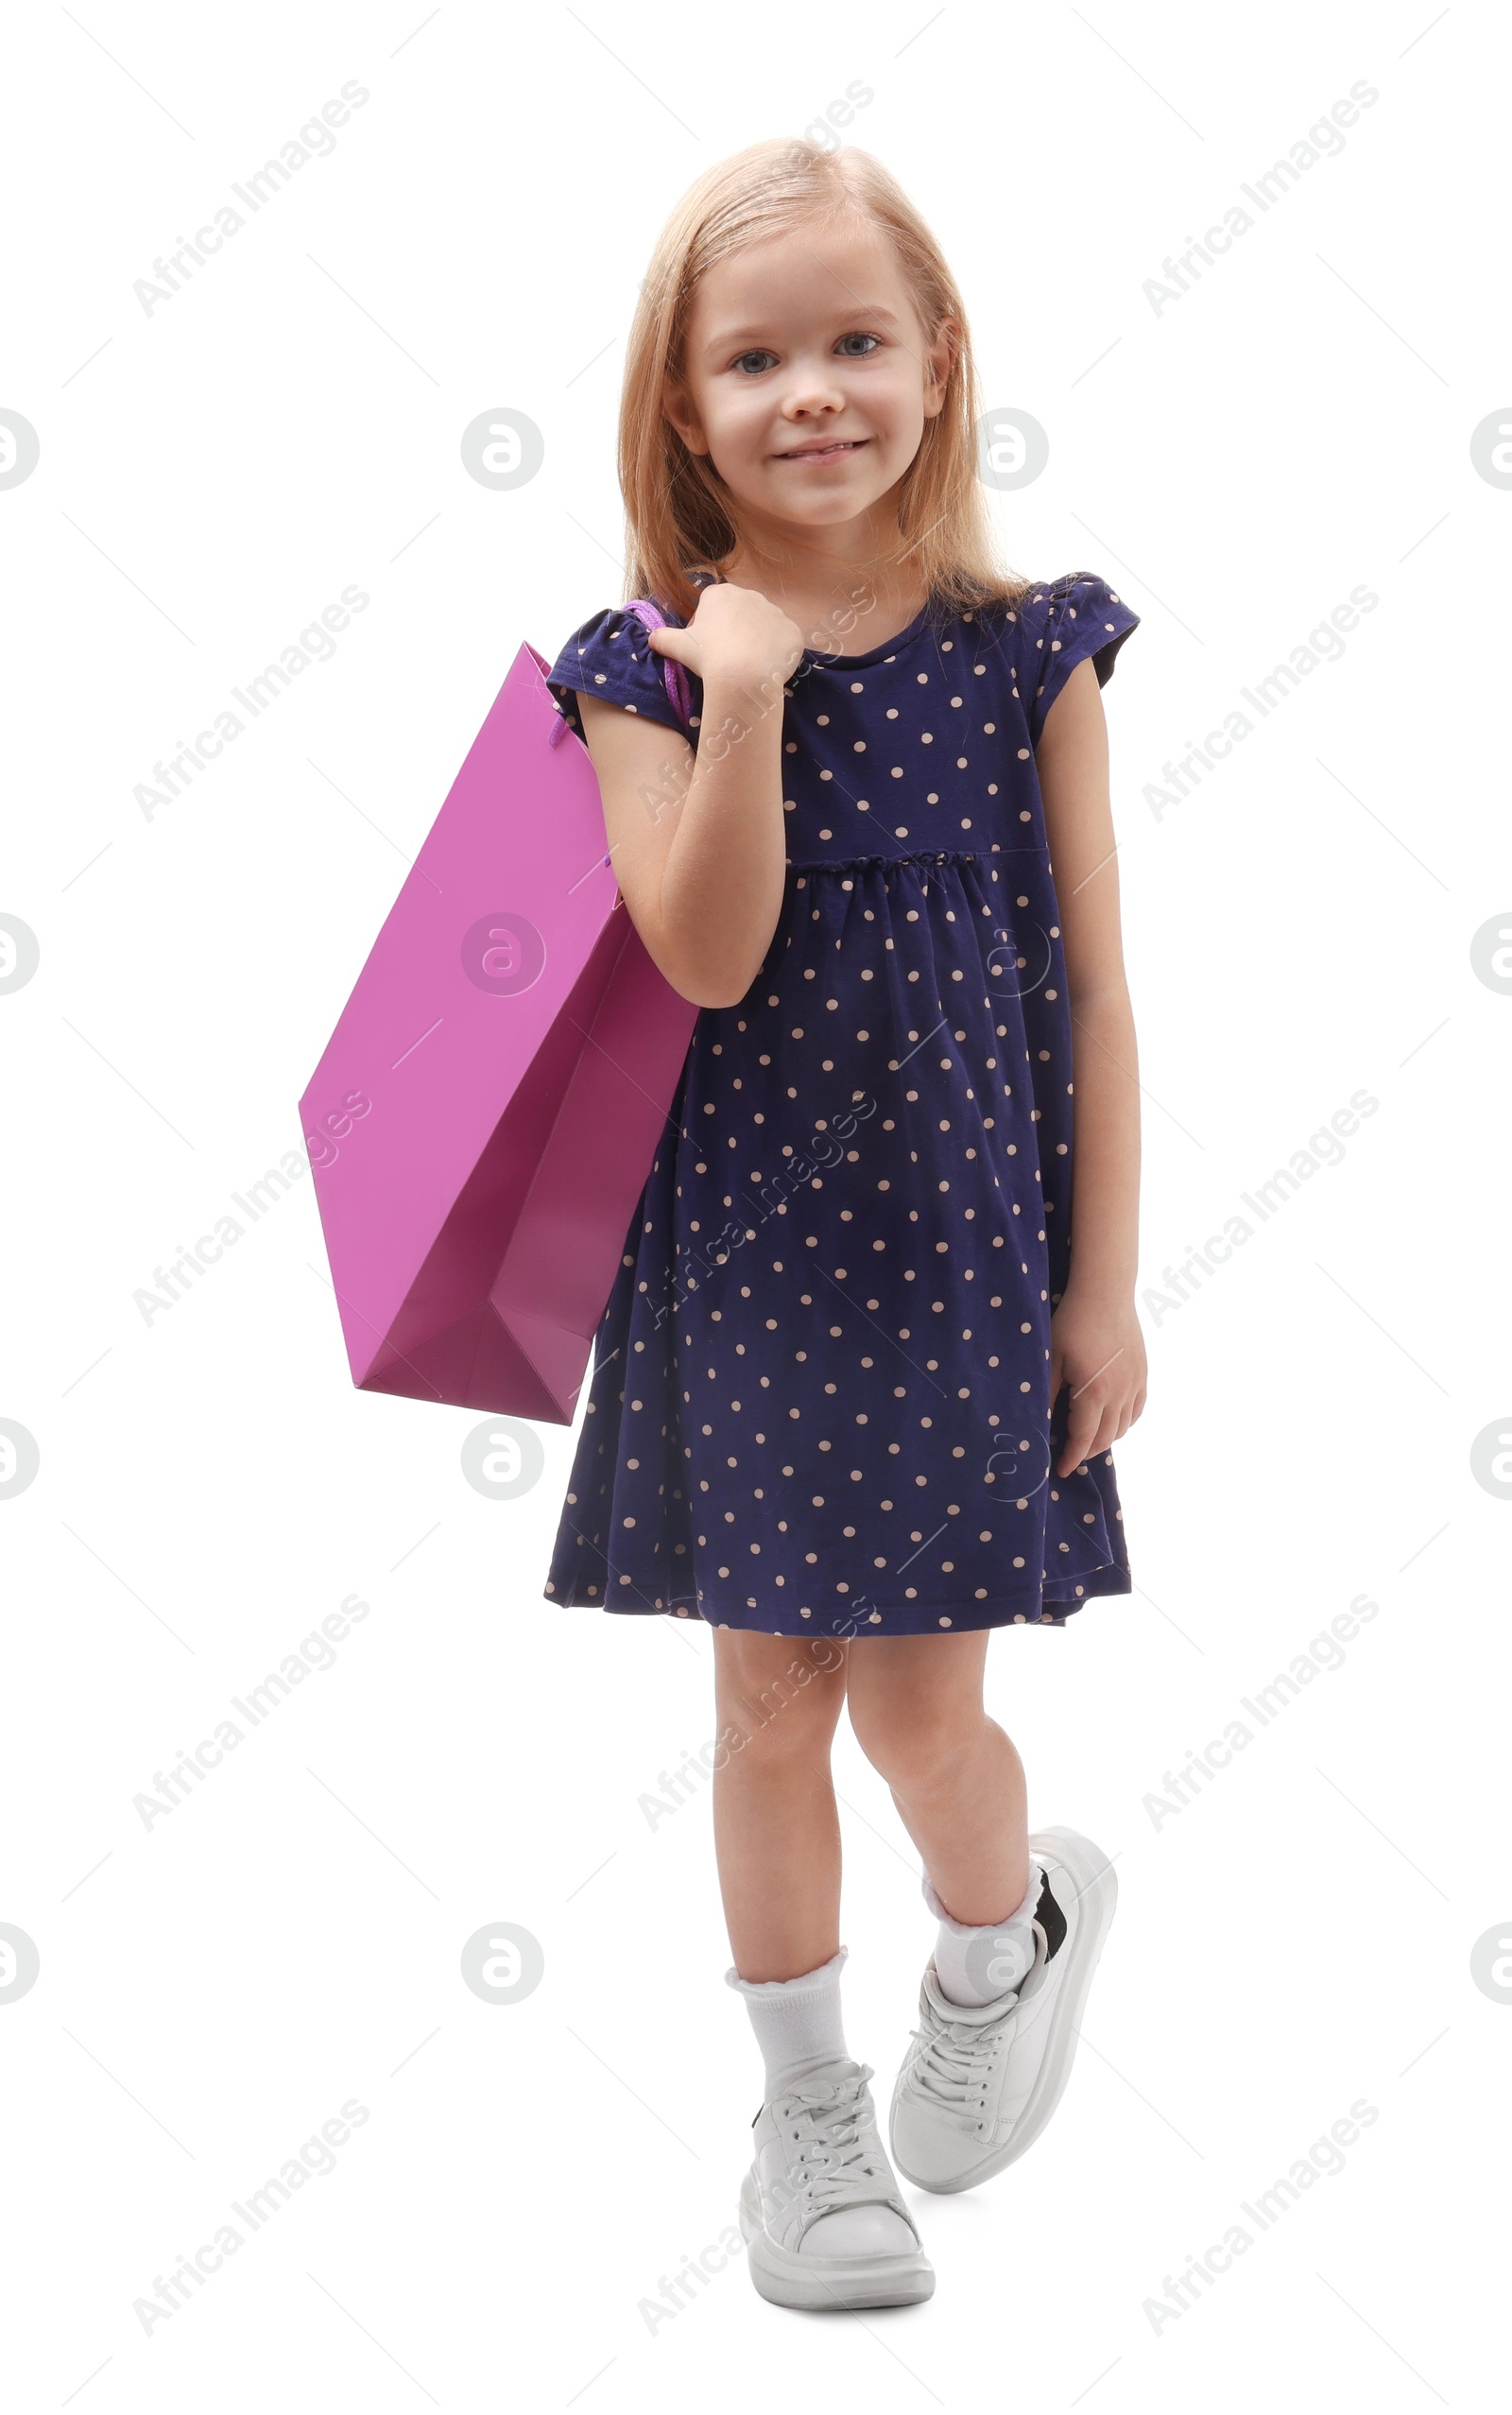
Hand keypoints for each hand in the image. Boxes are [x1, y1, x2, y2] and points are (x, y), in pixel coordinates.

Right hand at [647, 580, 804, 693]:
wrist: (744, 676)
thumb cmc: (708, 657)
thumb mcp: (677, 647)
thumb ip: (662, 638)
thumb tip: (652, 638)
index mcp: (721, 593)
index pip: (712, 607)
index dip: (706, 628)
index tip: (704, 649)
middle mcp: (750, 595)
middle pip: (740, 614)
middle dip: (734, 632)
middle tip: (727, 659)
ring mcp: (776, 612)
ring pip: (763, 627)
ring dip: (757, 641)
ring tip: (748, 666)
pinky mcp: (793, 631)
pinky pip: (785, 641)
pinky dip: (778, 653)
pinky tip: (768, 669)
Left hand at [1048, 1287, 1146, 1477]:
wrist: (1106, 1293)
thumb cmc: (1073, 1322)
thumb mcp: (1052, 1359)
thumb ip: (1047, 1394)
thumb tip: (1041, 1424)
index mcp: (1094, 1392)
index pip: (1084, 1439)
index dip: (1072, 1458)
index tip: (1061, 1470)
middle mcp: (1120, 1393)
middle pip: (1105, 1438)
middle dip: (1087, 1452)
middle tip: (1070, 1455)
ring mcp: (1135, 1383)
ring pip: (1123, 1426)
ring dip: (1105, 1438)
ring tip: (1087, 1439)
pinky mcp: (1143, 1373)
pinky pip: (1137, 1410)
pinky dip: (1124, 1423)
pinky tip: (1112, 1421)